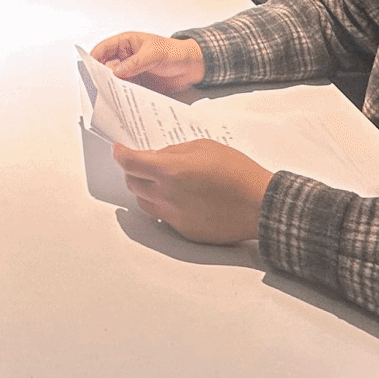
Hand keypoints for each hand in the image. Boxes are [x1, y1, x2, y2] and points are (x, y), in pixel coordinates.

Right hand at [90, 32, 205, 94]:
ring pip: (114, 80)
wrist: (192, 66)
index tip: (89, 69)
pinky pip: (125, 89)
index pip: (104, 48)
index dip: (94, 57)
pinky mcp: (137, 84)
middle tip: (98, 86)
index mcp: (126, 43)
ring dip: (112, 87)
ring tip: (109, 96)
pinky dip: (122, 95)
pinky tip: (122, 100)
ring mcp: (130, 71)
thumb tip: (116, 72)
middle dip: (101, 75)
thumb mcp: (154, 54)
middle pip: (105, 66)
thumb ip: (135, 63)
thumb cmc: (175, 52)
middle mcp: (125, 57)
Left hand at [111, 139, 272, 243]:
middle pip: (132, 183)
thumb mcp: (204, 147)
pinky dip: (162, 204)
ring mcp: (173, 216)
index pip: (130, 163)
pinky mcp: (183, 230)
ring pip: (144, 202)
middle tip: (141, 162)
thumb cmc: (237, 172)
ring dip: (145, 188)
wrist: (259, 205)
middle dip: (132, 170)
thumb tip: (157, 156)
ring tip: (160, 179)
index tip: (118, 149)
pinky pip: (162, 215)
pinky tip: (179, 197)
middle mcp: (166, 196)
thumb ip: (174, 151)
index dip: (120, 154)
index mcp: (170, 171)